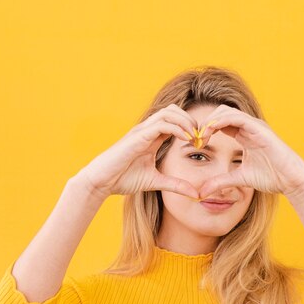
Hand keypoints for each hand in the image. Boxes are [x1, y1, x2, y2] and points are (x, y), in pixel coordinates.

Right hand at [78, 104, 201, 198]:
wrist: (101, 181)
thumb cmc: (122, 179)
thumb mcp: (155, 181)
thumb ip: (175, 184)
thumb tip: (195, 193)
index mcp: (151, 136)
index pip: (175, 121)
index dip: (191, 128)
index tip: (202, 143)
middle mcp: (147, 129)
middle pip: (174, 110)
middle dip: (191, 121)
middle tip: (202, 137)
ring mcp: (142, 130)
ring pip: (169, 113)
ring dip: (186, 122)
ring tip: (196, 137)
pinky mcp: (138, 136)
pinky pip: (162, 124)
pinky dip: (177, 129)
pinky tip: (186, 140)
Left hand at [193, 104, 303, 200]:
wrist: (292, 180)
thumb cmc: (272, 177)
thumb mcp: (239, 179)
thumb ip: (221, 182)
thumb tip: (202, 192)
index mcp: (244, 135)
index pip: (220, 123)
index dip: (204, 130)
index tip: (194, 143)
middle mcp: (249, 127)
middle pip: (220, 113)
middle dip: (204, 123)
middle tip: (194, 138)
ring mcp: (255, 126)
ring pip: (226, 111)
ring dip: (210, 121)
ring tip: (200, 135)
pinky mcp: (260, 129)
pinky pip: (237, 117)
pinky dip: (222, 121)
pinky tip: (211, 130)